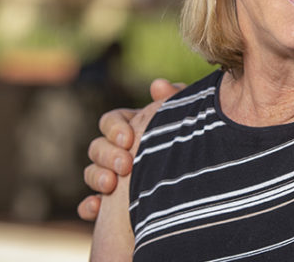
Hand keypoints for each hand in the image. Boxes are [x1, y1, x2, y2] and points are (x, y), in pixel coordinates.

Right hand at [76, 79, 183, 220]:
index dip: (114, 129)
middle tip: (125, 165)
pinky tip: (96, 208)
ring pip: (91, 172)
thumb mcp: (188, 119)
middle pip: (97, 147)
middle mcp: (118, 150)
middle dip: (108, 155)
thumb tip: (157, 85)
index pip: (110, 121)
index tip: (128, 139)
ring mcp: (112, 176)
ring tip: (110, 185)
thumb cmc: (194, 141)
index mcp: (132, 126)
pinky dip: (89, 206)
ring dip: (97, 177)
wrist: (205, 180)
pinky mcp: (111, 204)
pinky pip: (90, 205)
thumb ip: (175, 99)